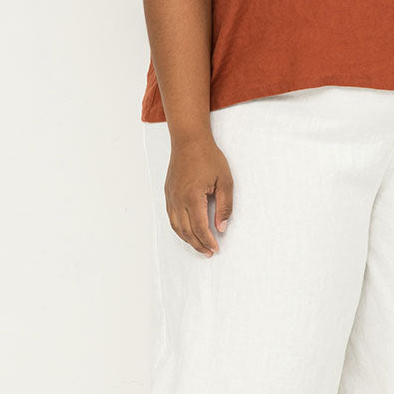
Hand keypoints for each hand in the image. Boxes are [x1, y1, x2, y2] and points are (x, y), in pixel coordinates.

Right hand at [163, 133, 233, 256]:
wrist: (189, 140)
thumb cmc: (208, 157)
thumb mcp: (225, 181)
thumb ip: (224, 206)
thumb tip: (221, 227)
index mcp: (192, 197)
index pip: (199, 228)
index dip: (208, 241)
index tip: (216, 248)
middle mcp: (178, 200)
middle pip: (186, 231)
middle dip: (198, 244)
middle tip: (209, 252)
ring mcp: (171, 197)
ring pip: (176, 226)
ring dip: (187, 239)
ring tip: (199, 246)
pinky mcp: (168, 193)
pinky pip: (171, 217)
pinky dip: (179, 229)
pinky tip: (187, 231)